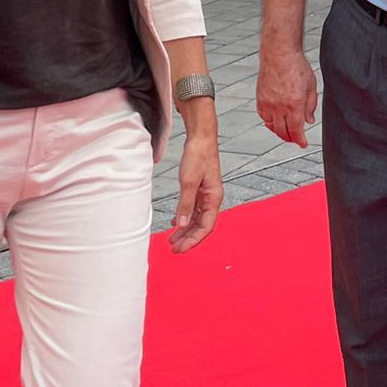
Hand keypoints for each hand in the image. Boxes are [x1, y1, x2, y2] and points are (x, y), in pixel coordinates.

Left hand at [169, 134, 223, 253]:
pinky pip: (194, 209)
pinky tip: (175, 223)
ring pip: (197, 219)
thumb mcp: (188, 181)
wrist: (201, 138)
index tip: (180, 249)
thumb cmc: (198, 155)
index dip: (193, 240)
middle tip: (173, 248)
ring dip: (186, 230)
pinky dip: (185, 218)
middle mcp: (212, 199)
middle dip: (188, 238)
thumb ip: (185, 205)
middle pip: (202, 225)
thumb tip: (181, 225)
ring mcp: (206, 194)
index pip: (206, 227)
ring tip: (172, 239)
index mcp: (214, 198)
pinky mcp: (200, 189)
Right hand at [256, 46, 317, 145]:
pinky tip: (275, 122)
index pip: (296, 130)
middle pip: (283, 132)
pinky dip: (269, 123)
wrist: (279, 53)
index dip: (300, 140)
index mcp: (294, 105)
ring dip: (279, 133)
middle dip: (290, 139)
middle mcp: (279, 107)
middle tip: (295, 140)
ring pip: (272, 127)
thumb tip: (309, 120)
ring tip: (286, 133)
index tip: (303, 144)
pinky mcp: (260, 99)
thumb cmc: (296, 66)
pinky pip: (263, 117)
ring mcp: (268, 104)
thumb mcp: (311, 86)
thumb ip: (310, 105)